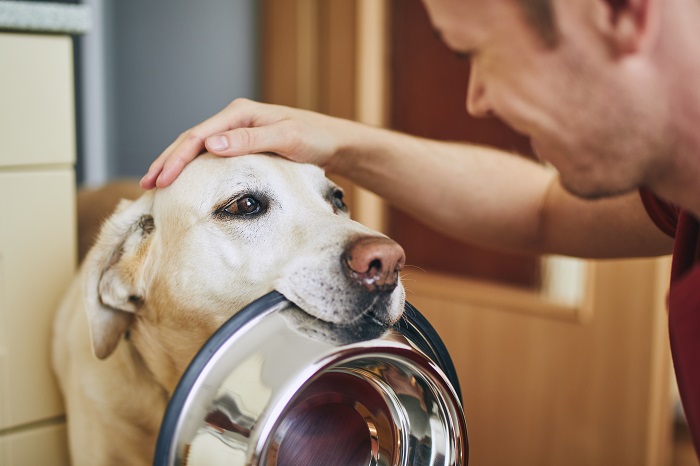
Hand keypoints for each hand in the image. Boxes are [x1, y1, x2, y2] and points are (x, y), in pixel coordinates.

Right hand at [140, 98, 346, 188]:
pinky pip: (210, 155)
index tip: (160, 179)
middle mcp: (234, 120)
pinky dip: (193, 168)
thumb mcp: (285, 139)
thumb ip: (250, 140)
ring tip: (155, 184)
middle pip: (190, 140)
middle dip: (166, 162)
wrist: (334, 143)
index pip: (197, 136)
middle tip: (147, 185)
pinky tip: (183, 180)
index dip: (175, 159)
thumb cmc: (314, 139)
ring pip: (196, 148)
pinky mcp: (242, 145)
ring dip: (175, 165)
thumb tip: (210, 144)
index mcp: (239, 114)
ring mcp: (237, 132)